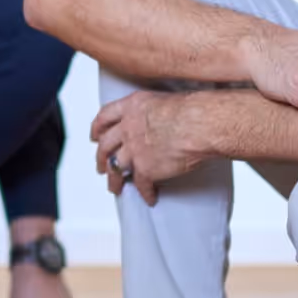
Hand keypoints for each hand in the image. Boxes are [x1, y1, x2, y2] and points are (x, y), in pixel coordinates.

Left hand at [91, 90, 202, 205]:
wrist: (202, 124)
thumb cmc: (193, 109)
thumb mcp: (164, 99)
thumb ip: (152, 111)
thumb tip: (157, 119)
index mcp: (132, 107)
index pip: (105, 116)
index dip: (97, 128)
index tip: (94, 135)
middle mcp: (128, 128)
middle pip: (105, 145)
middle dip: (101, 158)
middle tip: (101, 166)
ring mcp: (134, 149)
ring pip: (116, 168)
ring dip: (114, 180)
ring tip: (115, 187)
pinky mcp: (146, 169)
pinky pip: (141, 185)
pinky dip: (145, 193)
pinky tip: (150, 198)